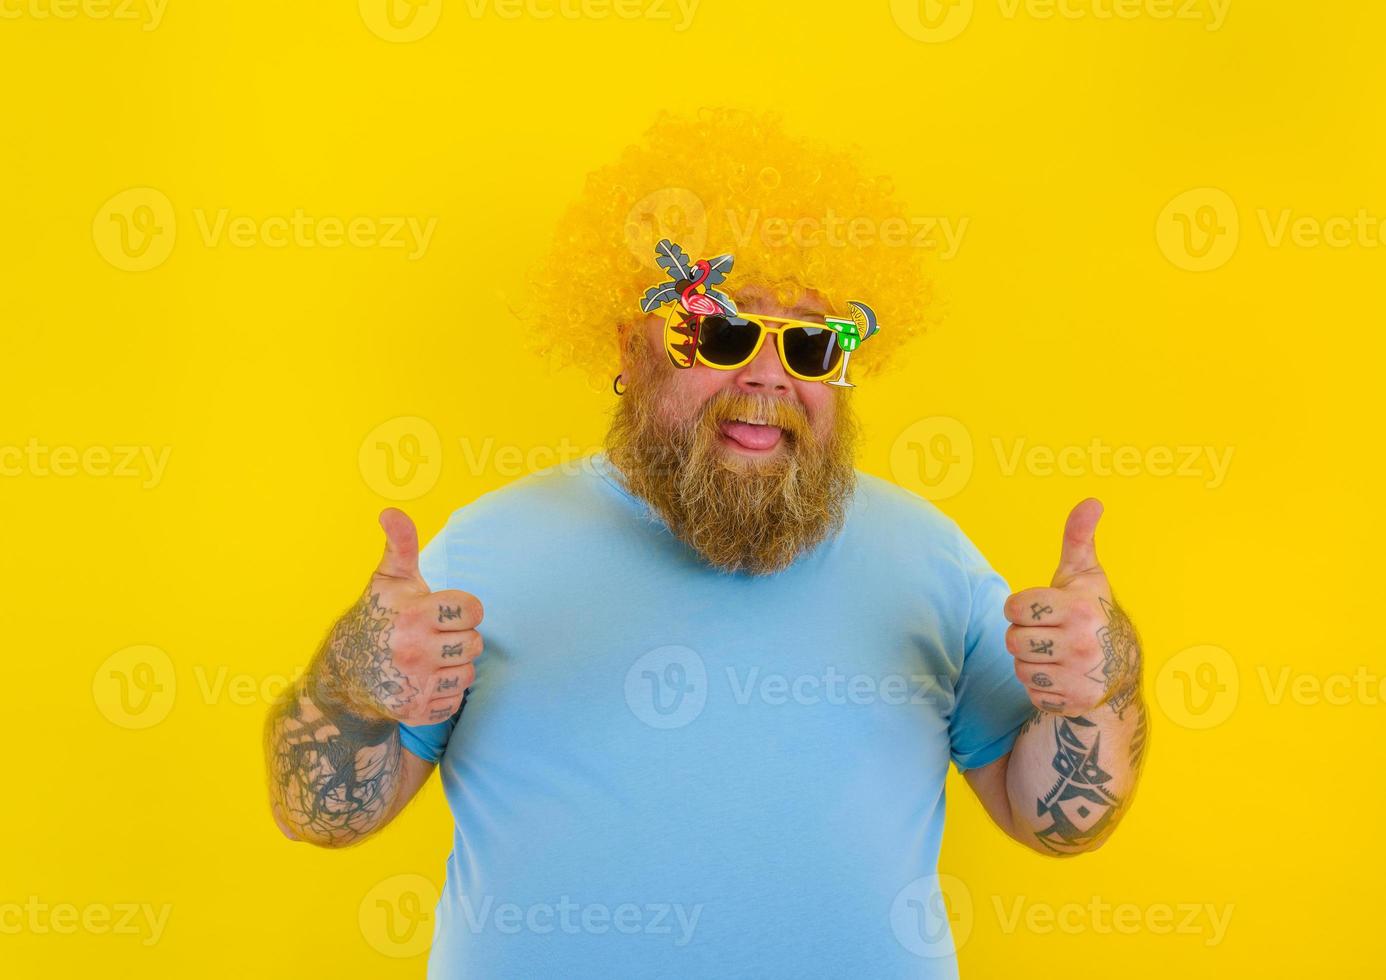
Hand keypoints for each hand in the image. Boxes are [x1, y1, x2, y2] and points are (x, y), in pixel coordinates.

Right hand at [312, 508, 483, 727]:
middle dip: (459, 638)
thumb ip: (401, 544)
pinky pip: (455, 700)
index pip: (473, 610)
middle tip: (435, 636)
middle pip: (474, 643)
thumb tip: (391, 512)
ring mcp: (414, 684)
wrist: (343, 674)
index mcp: (413, 614)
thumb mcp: (388, 579)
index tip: (444, 612)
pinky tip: (423, 681)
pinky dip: (444, 692)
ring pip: (468, 673)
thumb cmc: (376, 617)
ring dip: (454, 666)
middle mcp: (413, 650)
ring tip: (430, 658)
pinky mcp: (415, 711)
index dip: (463, 609)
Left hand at [1002, 498, 1140, 717]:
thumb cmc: (1093, 612)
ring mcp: (1080, 676)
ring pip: (1019, 668)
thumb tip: (1092, 501)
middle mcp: (1082, 643)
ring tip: (1053, 654)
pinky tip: (1060, 676)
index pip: (1015, 608)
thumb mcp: (1086, 574)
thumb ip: (1078, 538)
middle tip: (1046, 633)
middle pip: (1013, 640)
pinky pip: (1031, 692)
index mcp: (1079, 609)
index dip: (1021, 608)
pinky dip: (1040, 686)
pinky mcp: (1074, 702)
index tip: (1039, 610)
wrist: (1122, 668)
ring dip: (1030, 662)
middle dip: (1024, 635)